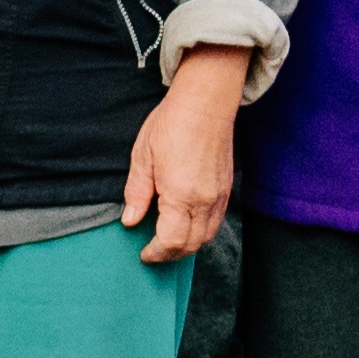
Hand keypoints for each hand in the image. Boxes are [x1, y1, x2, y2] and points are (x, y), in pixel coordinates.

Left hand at [123, 51, 249, 265]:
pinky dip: (202, 231)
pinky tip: (187, 224)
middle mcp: (204, 201)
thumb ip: (137, 193)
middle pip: (191, 245)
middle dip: (170, 255)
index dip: (155, 253)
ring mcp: (220, 196)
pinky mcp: (227, 188)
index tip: (143, 253)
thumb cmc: (172, 123)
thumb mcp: (143, 157)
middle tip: (153, 252)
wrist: (206, 102)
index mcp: (181, 196)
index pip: (170, 242)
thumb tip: (131, 220)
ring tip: (169, 242)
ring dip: (188, 245)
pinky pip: (216, 222)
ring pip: (207, 236)